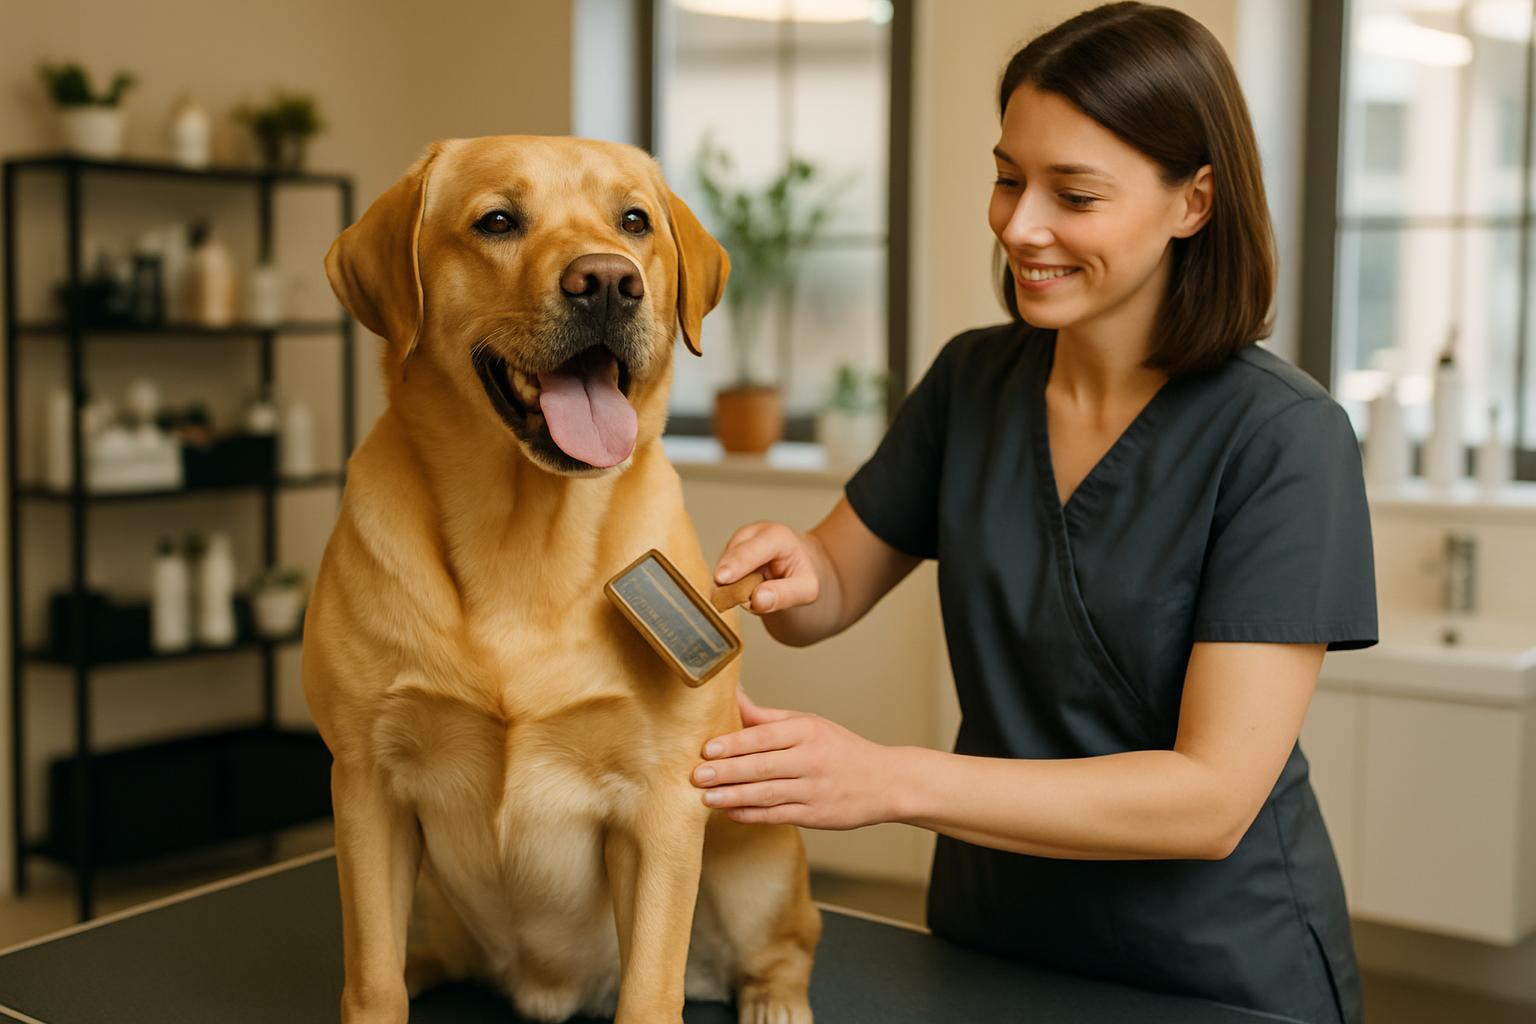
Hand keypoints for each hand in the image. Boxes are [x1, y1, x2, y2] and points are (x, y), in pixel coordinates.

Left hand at [690, 687, 898, 829]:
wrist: (884, 782)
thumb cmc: (839, 749)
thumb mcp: (808, 724)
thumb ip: (767, 716)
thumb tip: (732, 693)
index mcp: (807, 731)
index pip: (764, 736)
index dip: (734, 743)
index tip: (706, 748)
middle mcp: (811, 759)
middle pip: (762, 766)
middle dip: (727, 771)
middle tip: (696, 774)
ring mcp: (814, 789)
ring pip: (767, 793)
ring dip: (733, 796)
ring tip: (705, 797)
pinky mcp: (816, 815)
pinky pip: (777, 815)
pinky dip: (752, 815)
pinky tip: (731, 813)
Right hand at [713, 521, 820, 615]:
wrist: (799, 564)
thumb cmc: (803, 574)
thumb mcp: (807, 589)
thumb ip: (784, 595)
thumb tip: (756, 600)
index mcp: (776, 536)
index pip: (752, 551)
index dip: (736, 565)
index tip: (722, 578)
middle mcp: (753, 533)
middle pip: (731, 558)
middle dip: (728, 579)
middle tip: (728, 599)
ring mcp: (737, 542)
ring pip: (723, 568)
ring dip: (732, 587)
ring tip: (755, 591)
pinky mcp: (727, 553)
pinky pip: (722, 574)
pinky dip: (730, 586)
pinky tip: (746, 588)